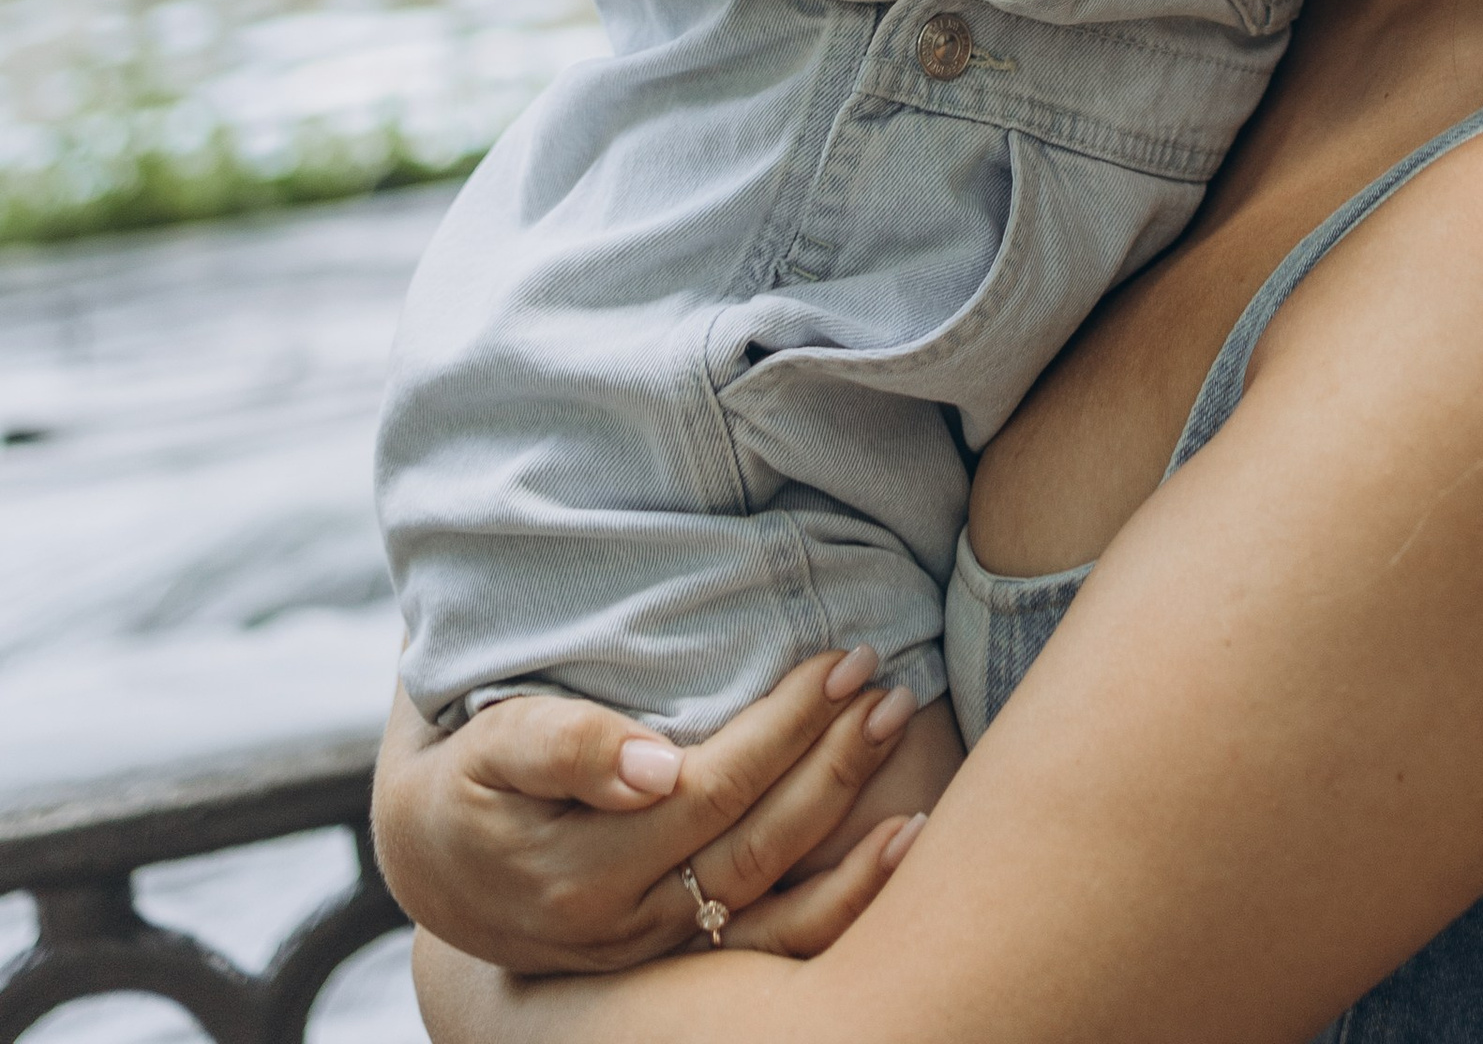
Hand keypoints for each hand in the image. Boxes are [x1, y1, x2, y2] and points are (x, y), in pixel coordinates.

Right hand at [373, 655, 945, 972]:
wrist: (431, 862)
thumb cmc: (467, 778)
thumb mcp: (490, 747)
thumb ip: (565, 746)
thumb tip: (657, 766)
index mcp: (584, 868)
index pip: (714, 789)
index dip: (785, 726)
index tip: (842, 660)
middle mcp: (627, 925)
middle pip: (757, 843)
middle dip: (833, 763)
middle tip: (889, 691)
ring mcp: (654, 950)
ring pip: (773, 907)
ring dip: (852, 836)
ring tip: (913, 763)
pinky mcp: (672, 960)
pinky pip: (767, 945)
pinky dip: (838, 904)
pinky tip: (897, 851)